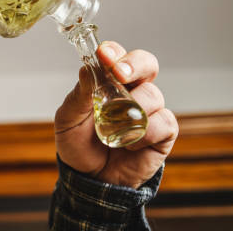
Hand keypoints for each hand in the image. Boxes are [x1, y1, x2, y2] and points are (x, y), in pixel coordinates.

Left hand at [54, 41, 178, 188]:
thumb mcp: (68, 120)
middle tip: (120, 75)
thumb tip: (86, 70)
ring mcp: (149, 110)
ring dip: (133, 110)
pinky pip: (164, 122)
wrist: (89, 180)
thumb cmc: (78, 145)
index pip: (116, 56)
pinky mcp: (163, 133)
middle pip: (146, 63)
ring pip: (152, 95)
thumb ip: (78, 96)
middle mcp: (132, 90)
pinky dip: (146, 133)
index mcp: (108, 82)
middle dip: (135, 64)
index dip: (114, 52)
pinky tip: (131, 144)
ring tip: (114, 130)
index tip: (103, 55)